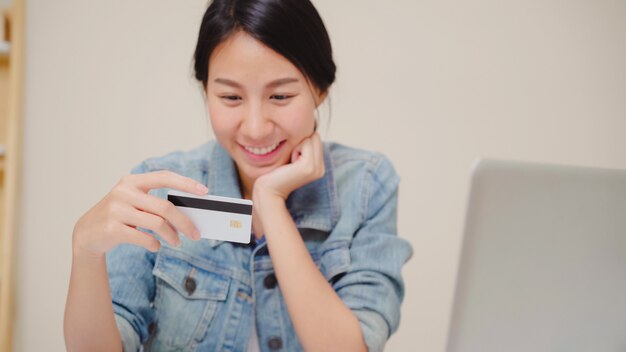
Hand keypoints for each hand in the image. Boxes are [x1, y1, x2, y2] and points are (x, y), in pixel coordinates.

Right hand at [72, 170, 207, 257]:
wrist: (87, 233)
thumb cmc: (120, 216)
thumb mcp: (134, 203)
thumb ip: (155, 204)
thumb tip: (189, 215)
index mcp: (132, 181)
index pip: (164, 177)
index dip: (186, 183)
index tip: (204, 191)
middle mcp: (123, 192)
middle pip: (165, 207)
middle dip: (184, 222)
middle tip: (196, 234)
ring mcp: (116, 210)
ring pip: (157, 224)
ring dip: (172, 236)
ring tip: (177, 242)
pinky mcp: (112, 229)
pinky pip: (144, 238)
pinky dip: (154, 244)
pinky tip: (156, 246)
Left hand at [253, 133, 324, 204]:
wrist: (269, 190)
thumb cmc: (276, 173)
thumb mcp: (293, 158)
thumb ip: (303, 147)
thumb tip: (308, 130)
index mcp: (318, 166)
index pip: (316, 139)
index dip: (302, 143)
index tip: (292, 159)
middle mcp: (321, 168)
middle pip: (315, 137)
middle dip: (301, 143)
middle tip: (291, 160)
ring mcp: (317, 168)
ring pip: (311, 138)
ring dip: (298, 146)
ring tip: (291, 162)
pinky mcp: (310, 166)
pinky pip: (306, 143)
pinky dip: (296, 149)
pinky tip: (290, 163)